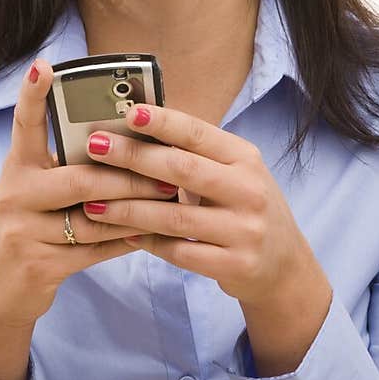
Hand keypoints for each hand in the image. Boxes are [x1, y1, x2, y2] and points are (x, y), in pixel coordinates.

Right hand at [0, 62, 179, 329]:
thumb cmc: (27, 230)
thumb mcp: (34, 194)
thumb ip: (64, 169)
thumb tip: (123, 143)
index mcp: (16, 169)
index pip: (23, 125)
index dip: (32, 94)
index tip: (44, 65)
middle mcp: (14, 195)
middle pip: (79, 177)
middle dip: (128, 175)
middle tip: (167, 171)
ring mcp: (23, 232)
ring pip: (93, 216)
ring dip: (137, 209)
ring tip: (169, 199)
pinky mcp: (40, 265)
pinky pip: (95, 250)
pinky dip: (127, 240)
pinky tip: (151, 233)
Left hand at [81, 102, 330, 317]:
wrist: (284, 266)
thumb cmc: (246, 209)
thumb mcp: (235, 173)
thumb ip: (196, 155)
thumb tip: (138, 126)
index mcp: (246, 159)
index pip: (199, 133)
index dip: (162, 122)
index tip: (128, 113)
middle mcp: (249, 190)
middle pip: (182, 169)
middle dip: (133, 157)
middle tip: (95, 148)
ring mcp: (245, 230)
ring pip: (175, 217)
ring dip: (128, 209)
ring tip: (93, 202)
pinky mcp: (235, 264)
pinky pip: (180, 253)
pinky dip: (148, 243)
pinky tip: (123, 234)